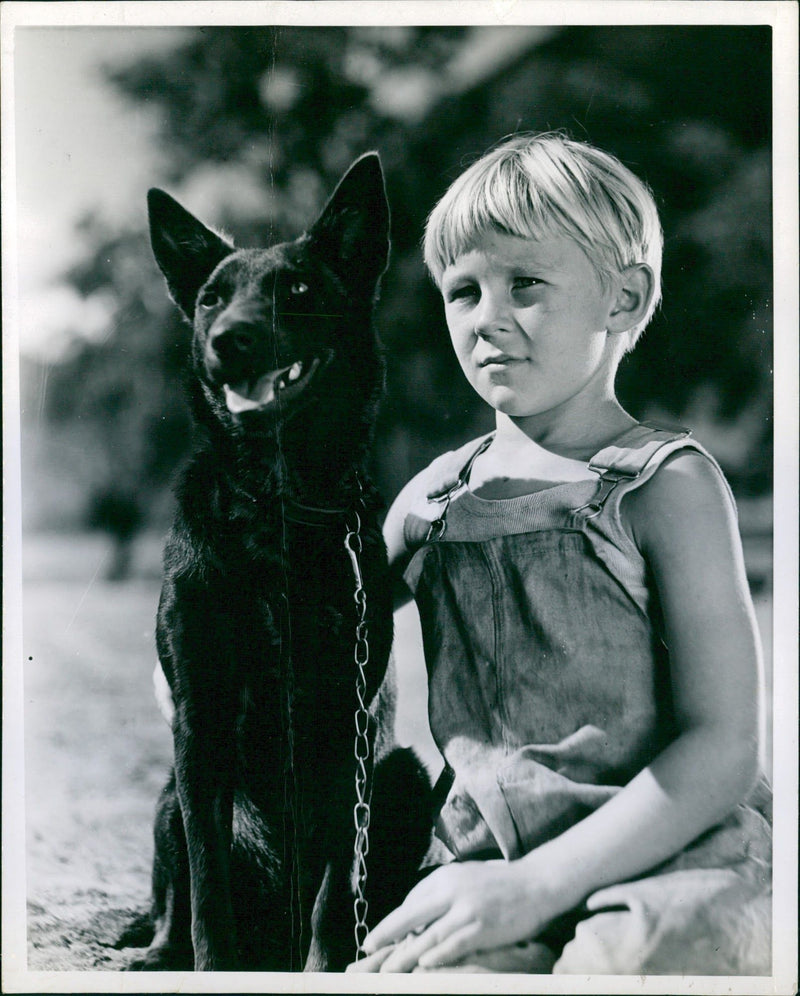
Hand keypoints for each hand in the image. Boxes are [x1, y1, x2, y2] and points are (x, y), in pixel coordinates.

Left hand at [353, 858, 563, 971]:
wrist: (536, 883)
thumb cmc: (500, 883)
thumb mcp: (466, 878)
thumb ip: (443, 893)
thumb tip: (419, 912)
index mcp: (446, 877)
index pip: (412, 901)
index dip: (394, 922)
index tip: (381, 938)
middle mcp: (452, 890)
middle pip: (411, 916)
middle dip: (387, 934)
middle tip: (368, 948)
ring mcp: (466, 909)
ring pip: (428, 935)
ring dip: (406, 955)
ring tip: (389, 969)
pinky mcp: (482, 926)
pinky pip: (454, 945)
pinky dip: (437, 956)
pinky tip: (423, 966)